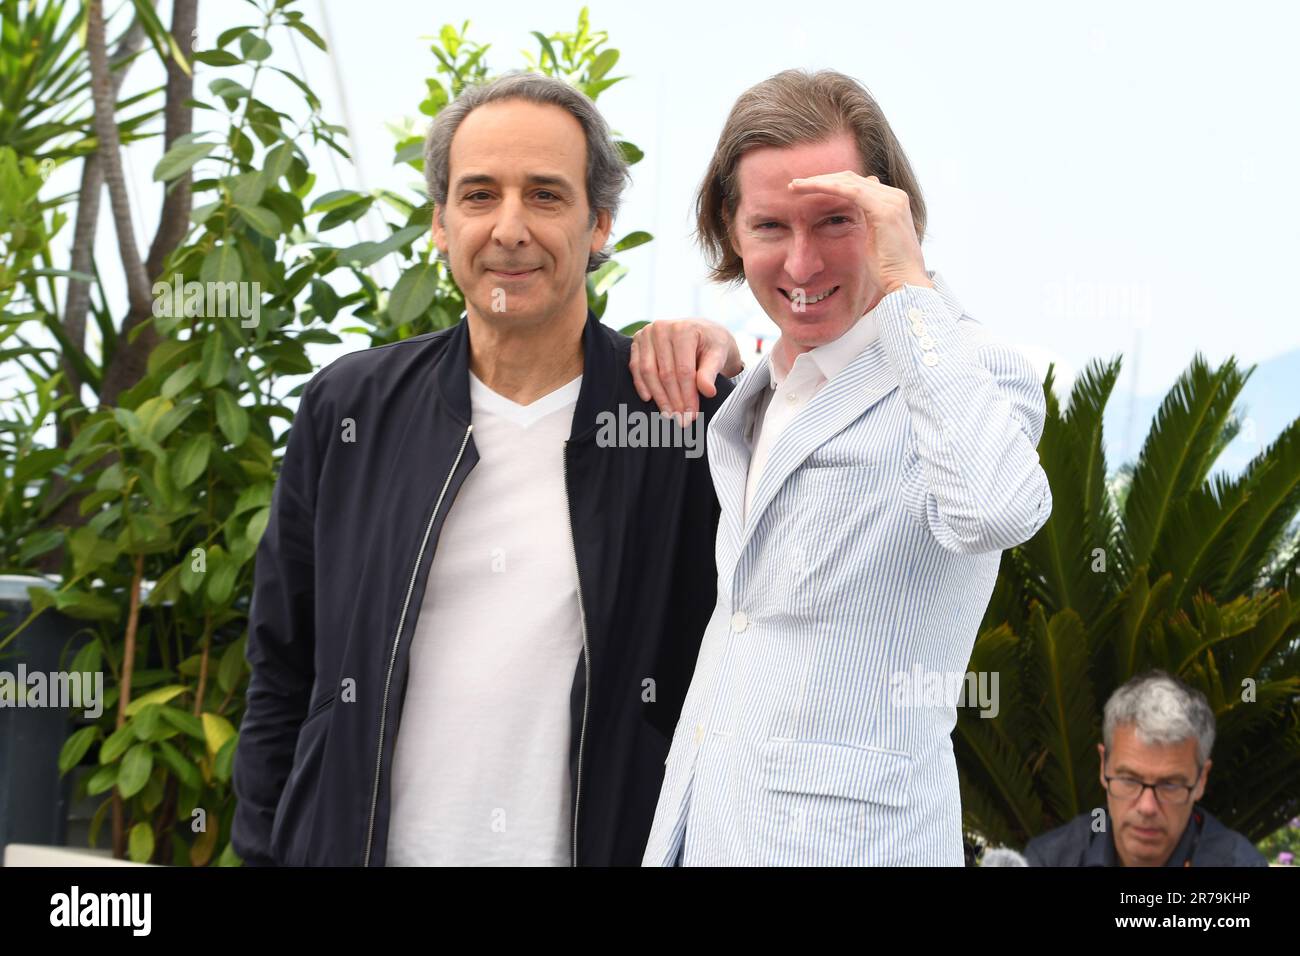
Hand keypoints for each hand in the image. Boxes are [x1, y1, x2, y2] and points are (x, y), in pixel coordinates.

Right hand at [629, 318, 743, 423]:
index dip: (687, 395)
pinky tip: (650, 399)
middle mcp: (662, 328)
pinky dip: (642, 385)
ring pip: (649, 372)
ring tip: (669, 414)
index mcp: (684, 329)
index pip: (683, 370)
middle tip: (681, 420)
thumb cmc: (712, 344)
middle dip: (674, 400)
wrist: (703, 332)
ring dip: (658, 396)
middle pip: (665, 373)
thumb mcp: (719, 355)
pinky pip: (636, 367)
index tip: (692, 415)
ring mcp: (647, 333)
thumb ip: (711, 372)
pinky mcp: (637, 341)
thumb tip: (707, 391)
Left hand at [787, 172, 930, 308]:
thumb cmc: (887, 271)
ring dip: (819, 181)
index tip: (806, 189)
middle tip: (795, 184)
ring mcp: (891, 201)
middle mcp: (894, 196)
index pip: (856, 184)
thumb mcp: (872, 241)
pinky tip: (809, 188)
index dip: (830, 184)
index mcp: (892, 202)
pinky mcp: (884, 209)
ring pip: (848, 181)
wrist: (905, 284)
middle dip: (821, 179)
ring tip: (795, 185)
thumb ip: (865, 223)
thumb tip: (854, 213)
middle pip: (851, 178)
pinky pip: (850, 191)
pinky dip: (827, 188)